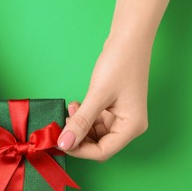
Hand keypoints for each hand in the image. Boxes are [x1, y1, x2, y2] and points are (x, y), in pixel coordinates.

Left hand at [57, 40, 149, 160]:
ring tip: (71, 108)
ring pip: (95, 134)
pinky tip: (76, 105)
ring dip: (79, 126)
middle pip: (98, 145)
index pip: (102, 152)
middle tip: (62, 125)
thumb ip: (80, 122)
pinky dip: (83, 117)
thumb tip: (64, 144)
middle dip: (78, 137)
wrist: (129, 39)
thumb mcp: (97, 95)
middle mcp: (128, 126)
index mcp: (131, 127)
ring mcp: (121, 117)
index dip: (79, 150)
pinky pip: (95, 121)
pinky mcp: (114, 109)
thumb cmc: (119, 64)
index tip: (60, 141)